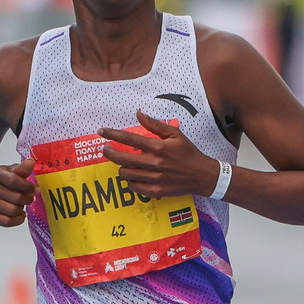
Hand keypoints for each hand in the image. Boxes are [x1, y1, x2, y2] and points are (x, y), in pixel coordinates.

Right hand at [0, 162, 36, 226]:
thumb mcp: (9, 171)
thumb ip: (21, 169)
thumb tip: (31, 162)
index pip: (14, 181)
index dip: (28, 187)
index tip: (36, 190)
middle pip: (16, 198)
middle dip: (27, 199)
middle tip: (30, 198)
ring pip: (12, 211)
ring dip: (22, 209)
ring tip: (22, 205)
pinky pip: (7, 222)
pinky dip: (18, 220)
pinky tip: (20, 214)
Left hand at [99, 111, 213, 198]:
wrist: (202, 175)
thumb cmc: (188, 153)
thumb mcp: (175, 134)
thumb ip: (155, 125)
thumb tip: (139, 113)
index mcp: (158, 147)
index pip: (129, 138)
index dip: (112, 134)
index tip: (101, 132)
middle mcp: (154, 163)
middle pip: (121, 158)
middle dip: (109, 152)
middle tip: (106, 149)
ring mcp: (154, 178)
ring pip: (125, 173)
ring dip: (123, 167)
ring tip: (128, 164)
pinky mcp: (155, 190)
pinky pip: (133, 187)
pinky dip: (131, 181)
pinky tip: (135, 176)